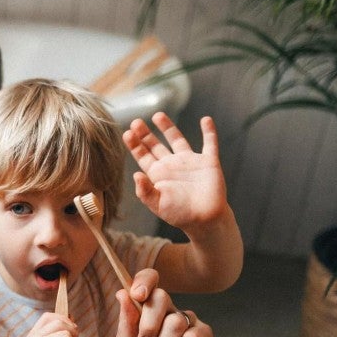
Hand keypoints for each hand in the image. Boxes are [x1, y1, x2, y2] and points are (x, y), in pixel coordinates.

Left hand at [117, 270, 213, 336]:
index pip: (148, 279)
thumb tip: (121, 293)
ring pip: (175, 321)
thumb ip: (126, 322)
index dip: (145, 280)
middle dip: (148, 325)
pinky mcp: (204, 335)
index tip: (137, 294)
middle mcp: (168, 310)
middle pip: (161, 297)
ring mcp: (187, 321)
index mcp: (147, 308)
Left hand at [123, 113, 228, 232]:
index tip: (127, 133)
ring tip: (157, 115)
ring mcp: (190, 162)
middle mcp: (172, 165)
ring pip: (177, 139)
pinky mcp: (208, 162)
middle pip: (156, 145)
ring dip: (168, 127)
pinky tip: (205, 119)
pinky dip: (209, 131)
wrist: (205, 220)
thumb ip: (145, 191)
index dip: (135, 145)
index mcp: (158, 175)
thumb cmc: (180, 215)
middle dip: (145, 134)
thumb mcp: (158, 205)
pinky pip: (210, 143)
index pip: (143, 157)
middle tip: (136, 122)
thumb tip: (135, 175)